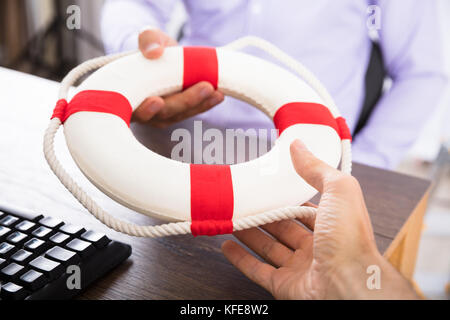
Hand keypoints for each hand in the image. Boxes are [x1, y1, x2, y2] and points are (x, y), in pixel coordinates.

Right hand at [133, 28, 223, 127]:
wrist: (161, 56)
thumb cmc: (151, 50)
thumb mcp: (149, 38)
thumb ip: (148, 40)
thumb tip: (154, 51)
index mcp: (128, 94)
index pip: (134, 108)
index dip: (145, 108)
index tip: (157, 101)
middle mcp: (143, 110)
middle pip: (163, 113)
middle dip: (185, 101)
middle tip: (205, 88)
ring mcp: (160, 115)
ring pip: (179, 114)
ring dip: (200, 104)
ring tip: (216, 92)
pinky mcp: (177, 113)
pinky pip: (190, 112)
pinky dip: (205, 104)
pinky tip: (218, 95)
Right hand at [222, 140, 418, 299]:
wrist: (351, 285)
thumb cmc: (349, 238)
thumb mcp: (338, 190)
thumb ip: (317, 169)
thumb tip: (298, 145)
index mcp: (331, 224)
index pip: (304, 208)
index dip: (286, 197)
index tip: (267, 186)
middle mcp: (317, 247)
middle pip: (283, 228)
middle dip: (264, 214)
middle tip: (243, 201)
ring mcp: (300, 268)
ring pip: (269, 248)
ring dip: (249, 234)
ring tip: (232, 219)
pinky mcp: (285, 286)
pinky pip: (258, 271)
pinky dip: (241, 259)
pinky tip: (227, 246)